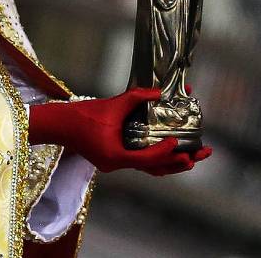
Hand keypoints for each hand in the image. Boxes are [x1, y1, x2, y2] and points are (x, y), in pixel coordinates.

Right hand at [29, 87, 208, 174]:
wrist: (59, 124)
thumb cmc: (82, 116)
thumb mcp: (111, 105)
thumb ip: (136, 98)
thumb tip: (159, 92)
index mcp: (115, 157)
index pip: (147, 159)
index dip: (165, 152)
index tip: (178, 141)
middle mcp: (116, 165)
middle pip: (154, 169)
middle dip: (179, 162)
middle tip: (201, 155)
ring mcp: (114, 164)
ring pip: (148, 169)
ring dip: (170, 163)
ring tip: (191, 159)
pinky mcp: (112, 159)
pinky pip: (138, 163)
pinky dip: (154, 159)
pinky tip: (167, 153)